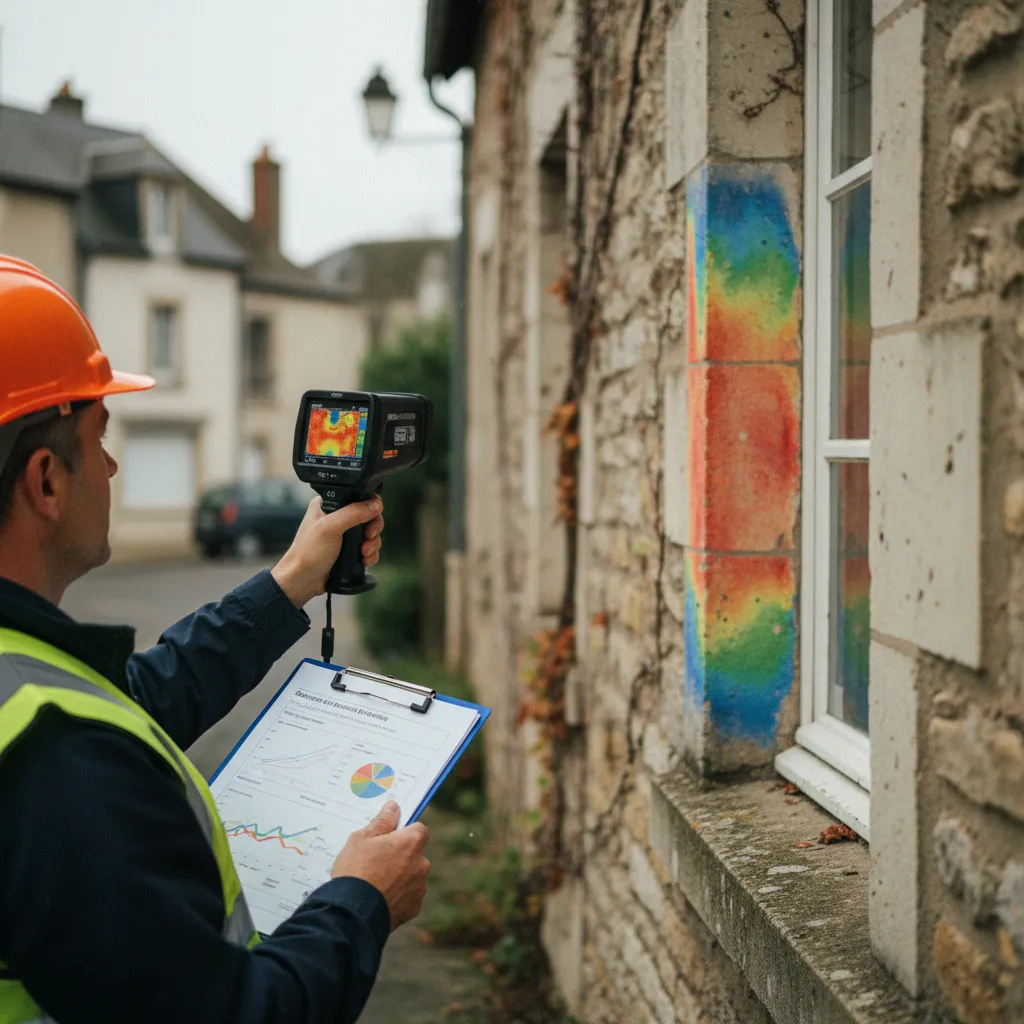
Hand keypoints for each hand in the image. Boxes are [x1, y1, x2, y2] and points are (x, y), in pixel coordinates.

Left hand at [271, 496, 383, 607]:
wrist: (303, 580)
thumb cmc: (308, 553)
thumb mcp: (330, 527)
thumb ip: (353, 513)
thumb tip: (375, 505)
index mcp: (329, 505)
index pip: (357, 497)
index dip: (369, 506)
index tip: (372, 516)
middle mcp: (337, 517)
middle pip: (368, 516)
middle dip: (373, 528)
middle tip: (369, 536)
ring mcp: (344, 535)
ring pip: (370, 533)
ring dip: (372, 544)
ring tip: (364, 553)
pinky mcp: (349, 550)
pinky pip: (368, 548)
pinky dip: (370, 554)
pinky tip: (364, 560)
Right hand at [331, 801, 429, 931]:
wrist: (352, 912)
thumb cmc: (356, 870)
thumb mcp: (361, 838)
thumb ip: (382, 821)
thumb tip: (394, 807)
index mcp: (411, 843)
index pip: (419, 829)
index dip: (405, 831)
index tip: (390, 837)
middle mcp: (421, 864)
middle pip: (415, 854)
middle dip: (401, 856)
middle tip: (377, 861)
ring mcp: (419, 888)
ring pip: (412, 876)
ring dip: (400, 877)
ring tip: (375, 883)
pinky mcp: (413, 908)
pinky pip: (408, 897)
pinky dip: (398, 896)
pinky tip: (379, 898)